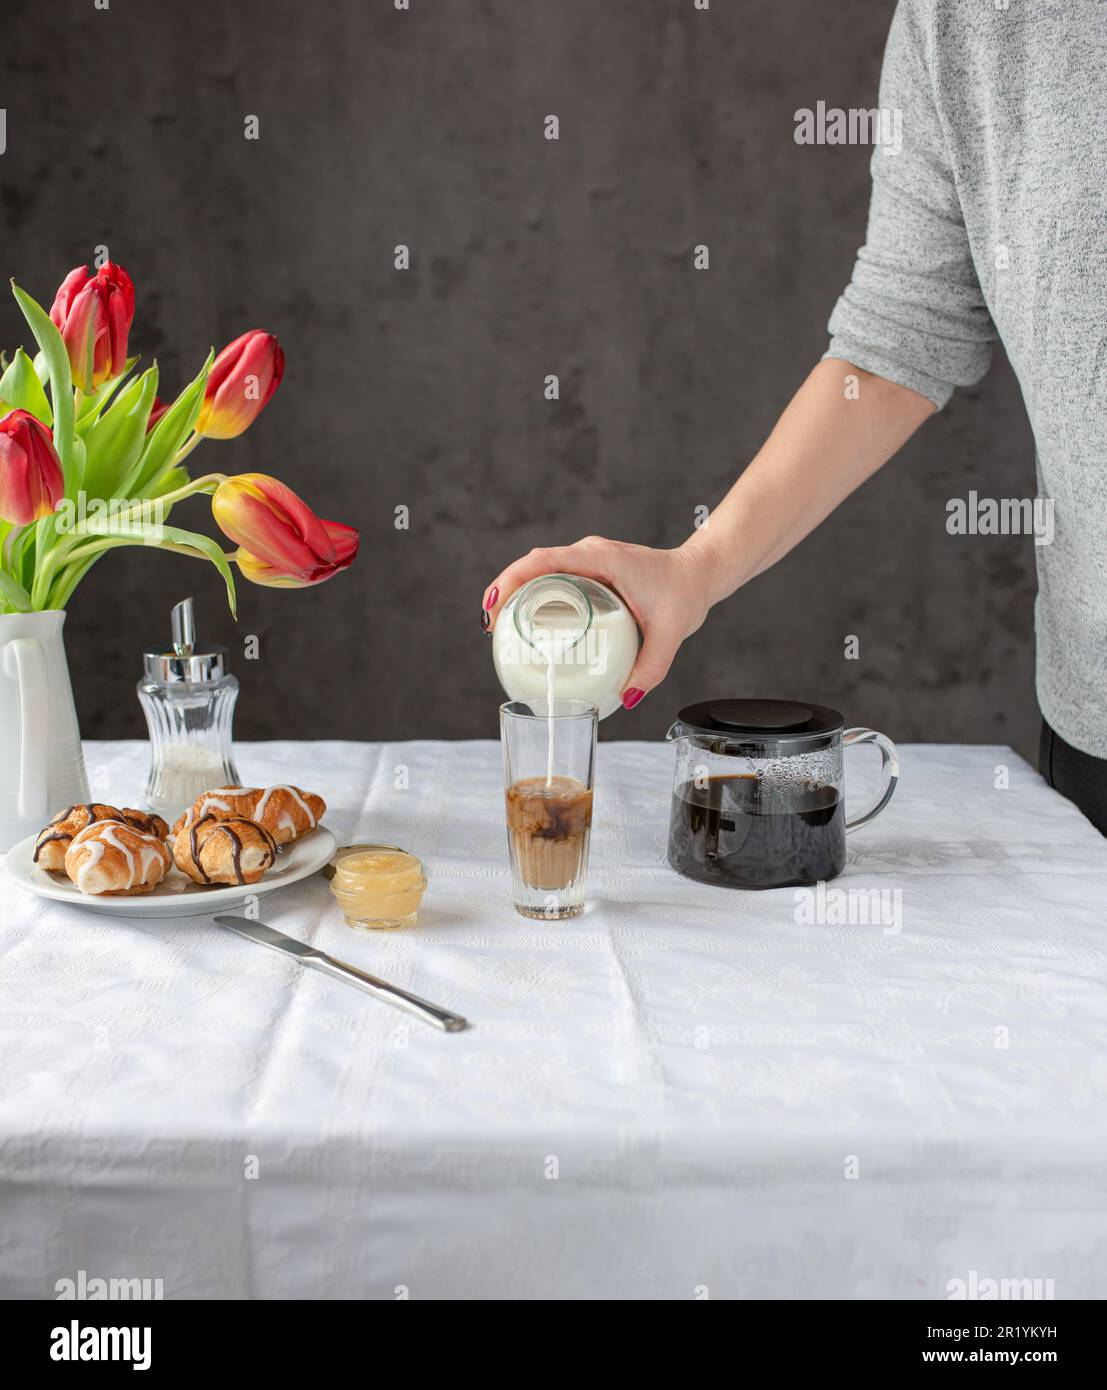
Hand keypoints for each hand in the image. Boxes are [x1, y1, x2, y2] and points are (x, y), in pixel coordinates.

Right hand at [481, 537, 716, 708]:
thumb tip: (626, 698)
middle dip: (505, 591)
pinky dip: (535, 596)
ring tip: (500, 628)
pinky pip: (554, 578)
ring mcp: (588, 560)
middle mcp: (590, 554)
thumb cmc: (685, 592)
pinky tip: (528, 623)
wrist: (699, 572)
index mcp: (603, 559)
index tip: (495, 604)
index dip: (513, 579)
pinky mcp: (590, 571)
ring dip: (516, 593)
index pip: (546, 560)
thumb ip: (651, 667)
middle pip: (533, 565)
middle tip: (490, 627)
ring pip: (541, 570)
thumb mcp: (671, 632)